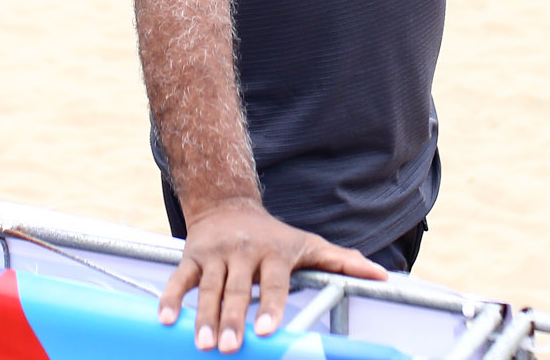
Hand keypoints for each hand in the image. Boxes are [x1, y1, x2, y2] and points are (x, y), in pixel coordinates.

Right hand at [158, 198, 384, 351]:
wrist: (229, 204)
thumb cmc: (275, 236)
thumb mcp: (308, 244)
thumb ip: (342, 262)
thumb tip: (383, 276)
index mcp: (274, 253)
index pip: (274, 283)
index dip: (270, 306)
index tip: (267, 331)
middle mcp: (243, 252)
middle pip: (237, 290)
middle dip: (232, 320)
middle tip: (228, 348)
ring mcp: (215, 254)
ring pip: (207, 288)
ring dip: (202, 318)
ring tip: (202, 345)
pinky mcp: (191, 255)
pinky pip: (179, 279)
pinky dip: (171, 299)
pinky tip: (166, 321)